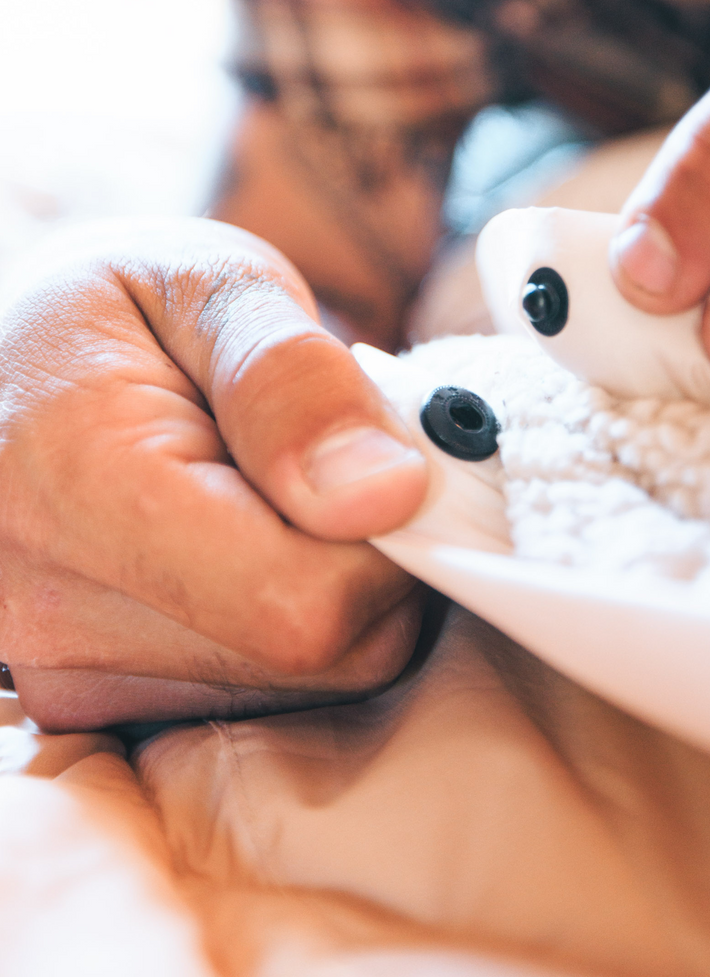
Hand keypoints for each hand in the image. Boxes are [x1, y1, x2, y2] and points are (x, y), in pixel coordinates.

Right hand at [0, 218, 428, 730]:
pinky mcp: (99, 695)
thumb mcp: (215, 288)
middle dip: (373, 558)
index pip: (300, 601)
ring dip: (338, 585)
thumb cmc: (125, 309)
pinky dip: (294, 616)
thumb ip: (295, 382)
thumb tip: (385, 494)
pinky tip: (254, 542)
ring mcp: (72, 670)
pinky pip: (266, 688)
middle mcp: (49, 607)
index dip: (389, 538)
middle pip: (318, 652)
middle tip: (343, 464)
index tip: (398, 459)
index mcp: (74, 482)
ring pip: (307, 678)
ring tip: (283, 492)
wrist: (24, 361)